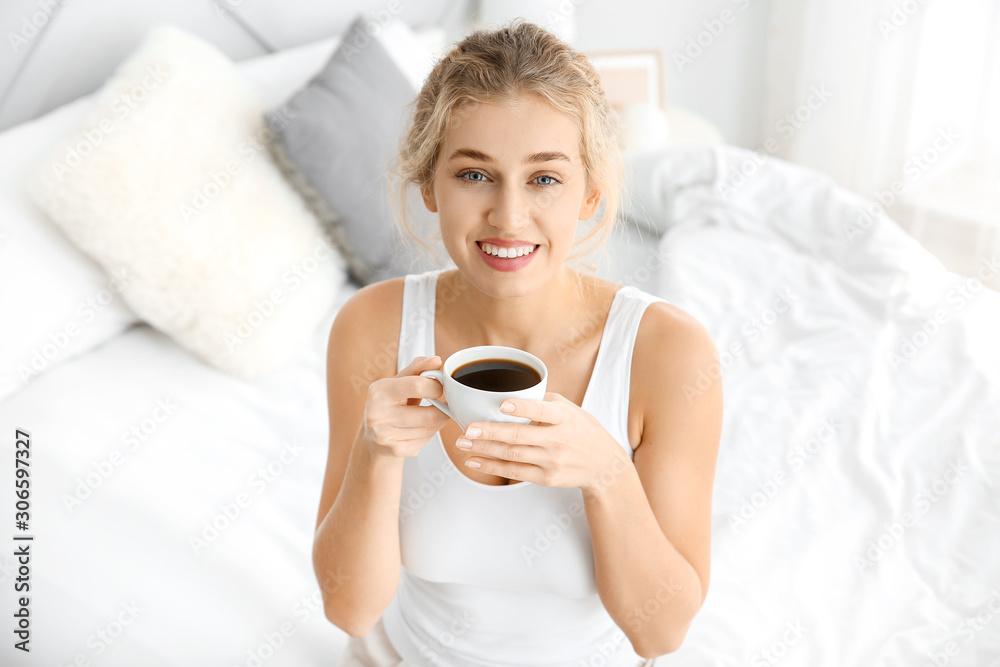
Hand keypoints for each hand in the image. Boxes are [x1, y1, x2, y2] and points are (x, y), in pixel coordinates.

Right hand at [362, 355, 450, 458]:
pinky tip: (422, 426)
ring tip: (433, 413)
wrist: (373, 434)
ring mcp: (386, 436)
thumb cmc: (389, 402)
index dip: (437, 386)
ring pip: (430, 429)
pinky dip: (430, 432)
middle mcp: (378, 415)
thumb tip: (436, 360)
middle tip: (446, 403)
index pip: (418, 386)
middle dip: (444, 409)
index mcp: (379, 391)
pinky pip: (426, 440)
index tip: (440, 387)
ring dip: (438, 420)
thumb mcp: (399, 380)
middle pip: (428, 414)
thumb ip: (418, 368)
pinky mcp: (396, 450)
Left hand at [457, 392, 632, 491]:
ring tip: (462, 443)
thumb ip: (544, 400)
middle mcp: (558, 439)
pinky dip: (492, 467)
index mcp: (564, 417)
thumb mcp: (570, 409)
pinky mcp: (546, 478)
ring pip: (512, 455)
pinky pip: (514, 472)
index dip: (522, 408)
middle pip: (519, 436)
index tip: (502, 405)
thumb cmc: (582, 430)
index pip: (542, 411)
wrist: (603, 465)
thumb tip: (512, 393)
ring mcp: (552, 460)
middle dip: (490, 433)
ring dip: (484, 449)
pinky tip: (475, 461)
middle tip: (467, 428)